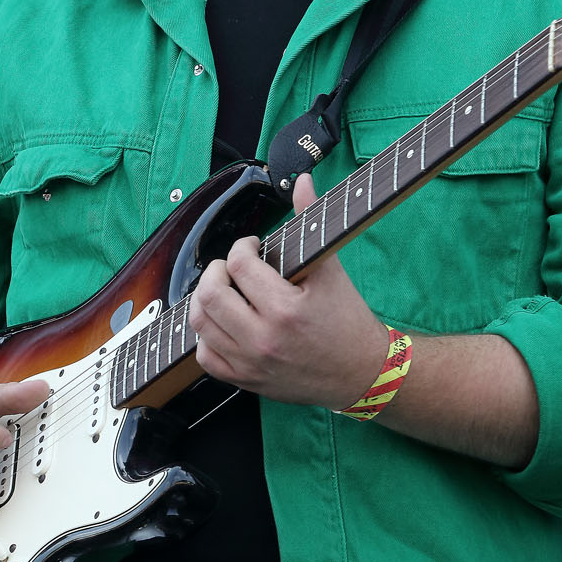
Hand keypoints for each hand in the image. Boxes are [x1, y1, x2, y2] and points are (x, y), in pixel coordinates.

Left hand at [189, 173, 389, 409]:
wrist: (360, 372)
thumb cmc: (347, 319)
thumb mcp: (331, 268)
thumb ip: (311, 219)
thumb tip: (303, 180)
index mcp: (285, 310)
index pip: (239, 266)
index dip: (242, 247)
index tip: (253, 247)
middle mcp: (263, 339)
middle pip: (210, 295)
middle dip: (216, 271)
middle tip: (232, 266)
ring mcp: (251, 364)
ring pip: (201, 324)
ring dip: (205, 299)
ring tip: (224, 289)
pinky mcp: (246, 381)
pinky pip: (205, 357)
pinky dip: (206, 335)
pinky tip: (223, 320)